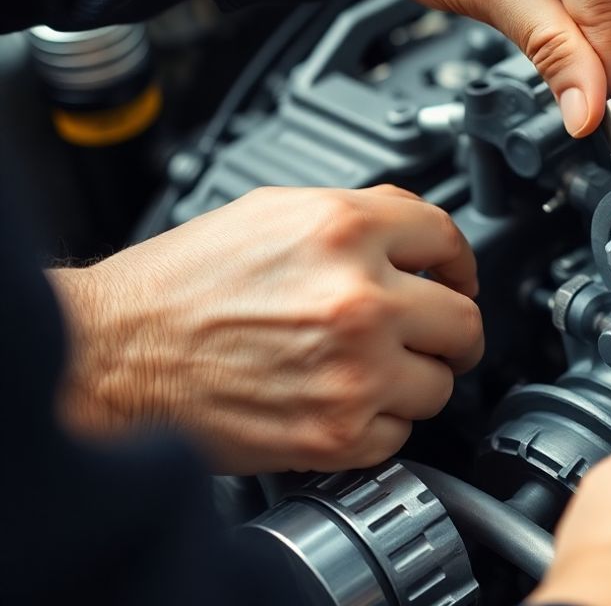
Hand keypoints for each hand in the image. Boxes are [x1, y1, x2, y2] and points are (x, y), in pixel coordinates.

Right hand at [48, 185, 481, 474]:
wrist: (110, 356)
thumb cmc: (176, 287)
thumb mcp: (269, 213)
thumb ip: (356, 216)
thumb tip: (416, 231)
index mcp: (343, 230)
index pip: (448, 238)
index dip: (457, 262)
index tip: (455, 278)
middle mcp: (359, 299)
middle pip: (465, 321)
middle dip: (448, 329)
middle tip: (432, 336)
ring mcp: (355, 370)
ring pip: (441, 384)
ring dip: (413, 381)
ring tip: (367, 372)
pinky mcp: (337, 433)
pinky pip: (400, 434)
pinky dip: (377, 425)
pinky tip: (338, 403)